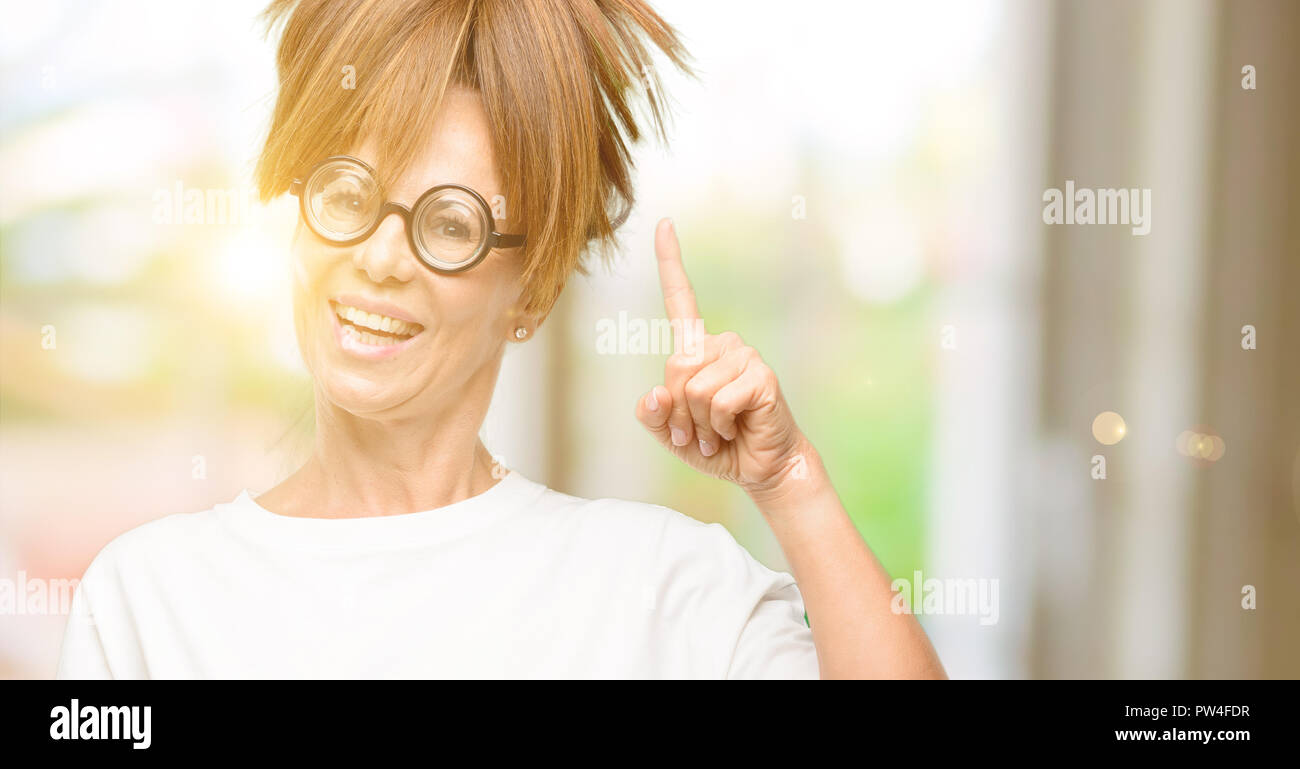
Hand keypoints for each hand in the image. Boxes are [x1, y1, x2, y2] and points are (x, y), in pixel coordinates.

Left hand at [635, 218, 812, 498]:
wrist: (759, 469)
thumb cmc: (716, 445)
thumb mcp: (671, 433)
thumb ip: (653, 415)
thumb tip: (654, 394)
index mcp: (697, 349)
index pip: (681, 300)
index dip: (670, 262)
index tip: (665, 222)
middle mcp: (721, 344)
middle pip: (676, 366)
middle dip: (679, 410)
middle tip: (698, 430)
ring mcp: (744, 356)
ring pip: (695, 387)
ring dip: (700, 421)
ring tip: (719, 430)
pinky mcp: (761, 375)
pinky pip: (718, 400)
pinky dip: (719, 425)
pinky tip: (736, 427)